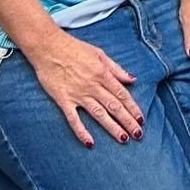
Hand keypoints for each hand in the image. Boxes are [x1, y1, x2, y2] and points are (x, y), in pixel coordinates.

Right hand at [31, 27, 143, 147]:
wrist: (48, 47)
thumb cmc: (74, 48)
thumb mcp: (99, 54)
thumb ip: (116, 69)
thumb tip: (132, 79)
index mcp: (103, 74)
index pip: (122, 94)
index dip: (133, 108)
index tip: (141, 119)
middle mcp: (93, 86)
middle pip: (114, 106)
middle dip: (127, 121)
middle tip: (138, 134)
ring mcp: (78, 94)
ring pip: (99, 114)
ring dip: (112, 128)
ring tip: (124, 139)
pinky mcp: (64, 100)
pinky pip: (73, 119)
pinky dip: (82, 131)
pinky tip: (90, 143)